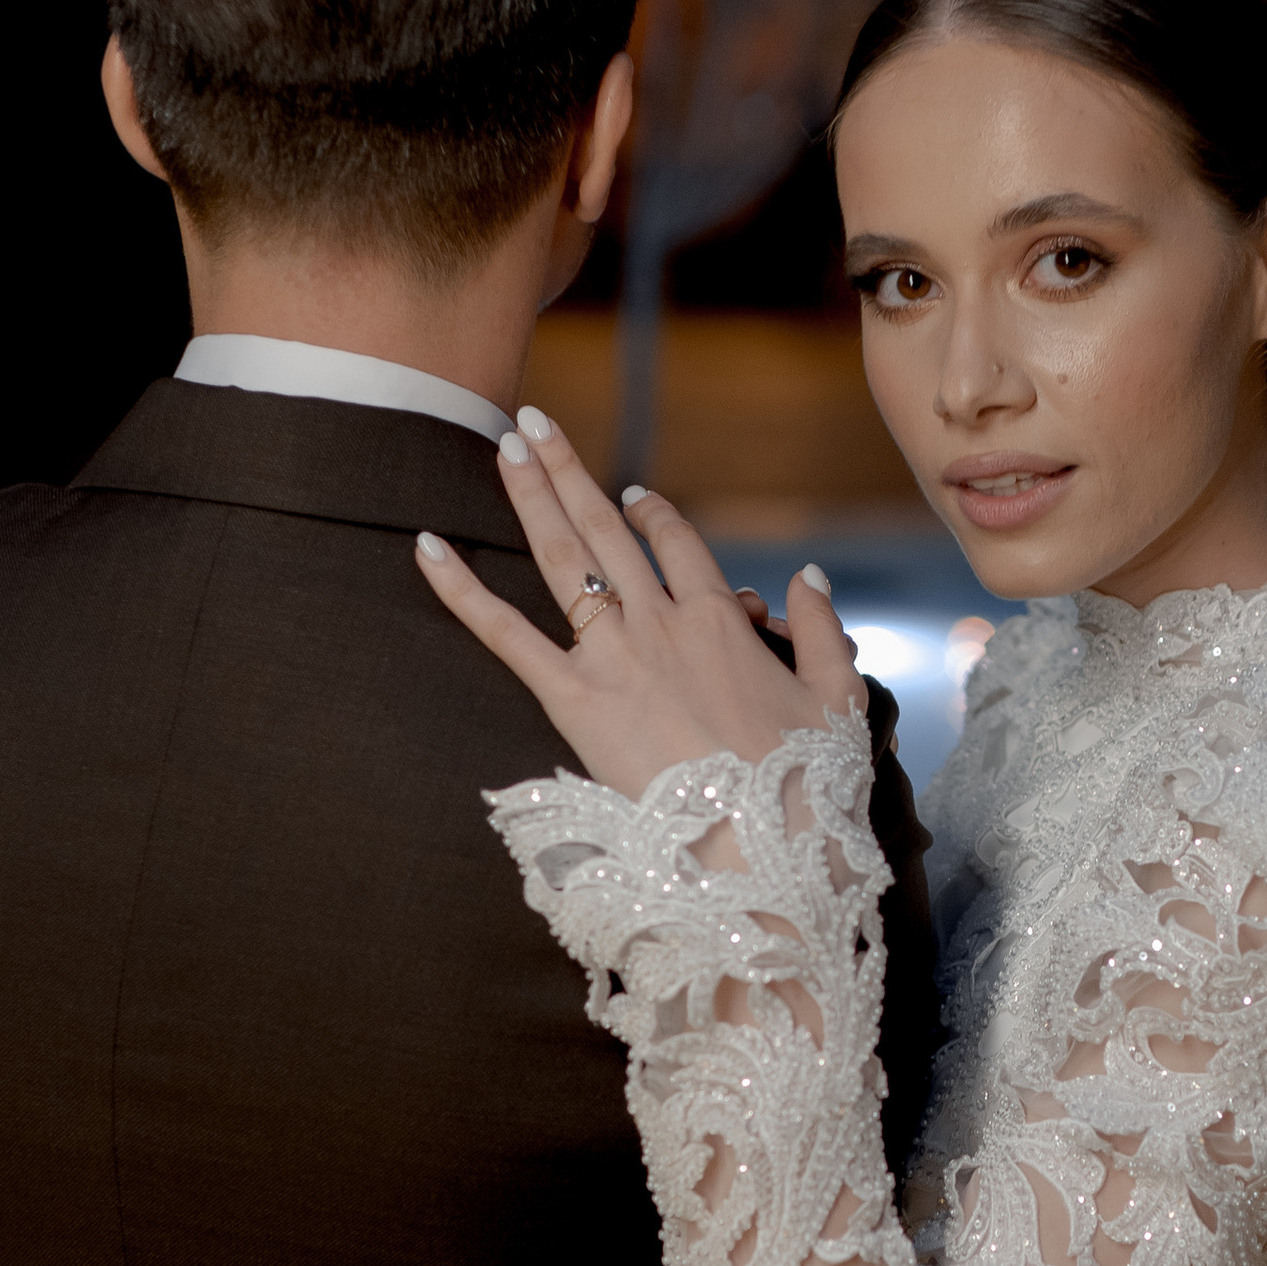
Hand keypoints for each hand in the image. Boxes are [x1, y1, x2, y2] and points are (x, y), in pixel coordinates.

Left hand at [415, 409, 863, 798]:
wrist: (764, 843)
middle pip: (608, 530)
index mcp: (721, 621)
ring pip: (563, 557)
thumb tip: (809, 577)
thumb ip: (822, 630)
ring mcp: (615, 657)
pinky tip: (428, 548)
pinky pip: (505, 634)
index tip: (632, 493)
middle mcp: (662, 623)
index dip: (654, 515)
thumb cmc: (807, 783)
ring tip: (505, 445)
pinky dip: (462, 590)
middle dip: (569, 470)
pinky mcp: (573, 699)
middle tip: (535, 422)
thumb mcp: (838, 699)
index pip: (679, 545)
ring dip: (531, 495)